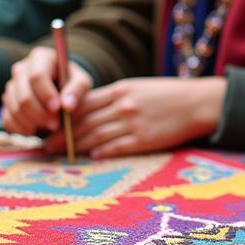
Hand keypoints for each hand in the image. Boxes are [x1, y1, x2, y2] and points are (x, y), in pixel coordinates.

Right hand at [1, 46, 93, 135]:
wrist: (61, 90)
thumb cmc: (72, 83)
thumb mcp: (81, 82)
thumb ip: (77, 90)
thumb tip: (67, 105)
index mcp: (41, 57)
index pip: (37, 76)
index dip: (45, 94)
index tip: (57, 108)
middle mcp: (21, 69)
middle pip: (24, 95)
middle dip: (40, 114)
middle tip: (56, 124)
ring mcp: (11, 86)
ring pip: (15, 108)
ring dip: (32, 122)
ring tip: (49, 127)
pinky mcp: (7, 103)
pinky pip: (7, 119)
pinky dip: (20, 128)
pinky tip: (34, 131)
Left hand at [44, 76, 225, 157]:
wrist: (197, 103)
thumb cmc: (168, 94)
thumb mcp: (138, 88)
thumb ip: (114, 98)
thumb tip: (89, 111)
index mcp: (120, 89)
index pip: (83, 102)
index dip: (64, 116)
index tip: (49, 125)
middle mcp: (123, 105)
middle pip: (85, 121)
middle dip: (63, 135)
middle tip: (47, 145)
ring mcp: (133, 123)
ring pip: (96, 135)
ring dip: (77, 146)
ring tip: (62, 154)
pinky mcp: (144, 139)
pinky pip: (116, 147)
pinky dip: (102, 152)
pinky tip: (92, 156)